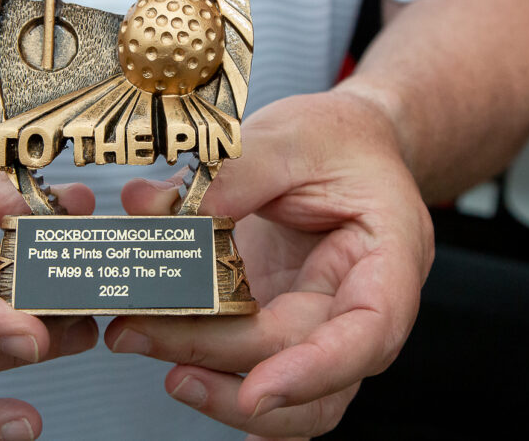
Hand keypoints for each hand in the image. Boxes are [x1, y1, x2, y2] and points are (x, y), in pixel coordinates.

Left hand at [107, 90, 433, 438]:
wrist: (343, 144)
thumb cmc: (337, 140)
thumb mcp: (293, 135)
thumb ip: (236, 171)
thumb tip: (160, 207)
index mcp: (387, 255)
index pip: (370, 332)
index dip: (315, 370)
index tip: (256, 391)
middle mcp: (358, 304)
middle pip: (304, 363)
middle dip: (222, 362)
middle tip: (144, 332)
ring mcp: (317, 322)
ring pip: (285, 394)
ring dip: (214, 385)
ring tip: (141, 342)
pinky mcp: (278, 324)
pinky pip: (256, 372)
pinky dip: (217, 381)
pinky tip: (172, 371)